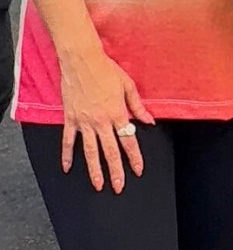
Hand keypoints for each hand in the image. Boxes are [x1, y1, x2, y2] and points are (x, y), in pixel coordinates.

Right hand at [58, 46, 154, 192]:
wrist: (82, 61)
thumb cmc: (107, 70)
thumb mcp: (128, 85)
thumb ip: (138, 106)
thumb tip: (149, 121)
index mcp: (117, 113)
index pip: (128, 140)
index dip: (134, 157)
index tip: (138, 170)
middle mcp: (100, 121)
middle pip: (110, 151)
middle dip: (115, 171)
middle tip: (118, 187)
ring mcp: (83, 122)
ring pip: (89, 151)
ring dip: (94, 170)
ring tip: (98, 185)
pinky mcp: (70, 119)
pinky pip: (68, 141)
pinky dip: (67, 155)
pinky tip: (67, 168)